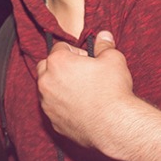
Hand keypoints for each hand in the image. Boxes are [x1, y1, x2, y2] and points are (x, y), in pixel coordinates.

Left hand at [36, 30, 137, 151]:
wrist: (114, 125)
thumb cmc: (112, 90)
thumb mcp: (113, 59)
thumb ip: (104, 45)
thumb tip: (104, 36)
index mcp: (57, 62)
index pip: (60, 47)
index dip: (76, 52)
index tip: (88, 60)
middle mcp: (46, 82)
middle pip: (46, 66)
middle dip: (59, 67)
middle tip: (81, 73)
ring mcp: (47, 104)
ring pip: (47, 89)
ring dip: (59, 87)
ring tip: (81, 91)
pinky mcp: (53, 121)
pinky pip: (53, 109)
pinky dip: (62, 106)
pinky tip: (81, 108)